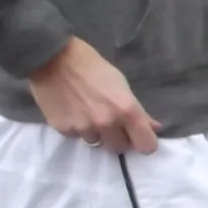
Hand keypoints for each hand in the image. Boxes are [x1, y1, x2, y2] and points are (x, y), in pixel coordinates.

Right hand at [28, 38, 160, 153]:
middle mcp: (107, 124)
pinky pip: (76, 136)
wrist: (52, 58)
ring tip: (86, 111)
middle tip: (110, 121)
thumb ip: (139, 111)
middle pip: (119, 149)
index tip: (137, 135)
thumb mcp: (122, 85)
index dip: (143, 141)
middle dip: (117, 138)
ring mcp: (84, 128)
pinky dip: (76, 127)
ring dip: (95, 132)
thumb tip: (155, 128)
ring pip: (96, 142)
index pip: (146, 146)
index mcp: (127, 111)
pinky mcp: (63, 129)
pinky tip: (72, 110)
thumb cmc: (92, 67)